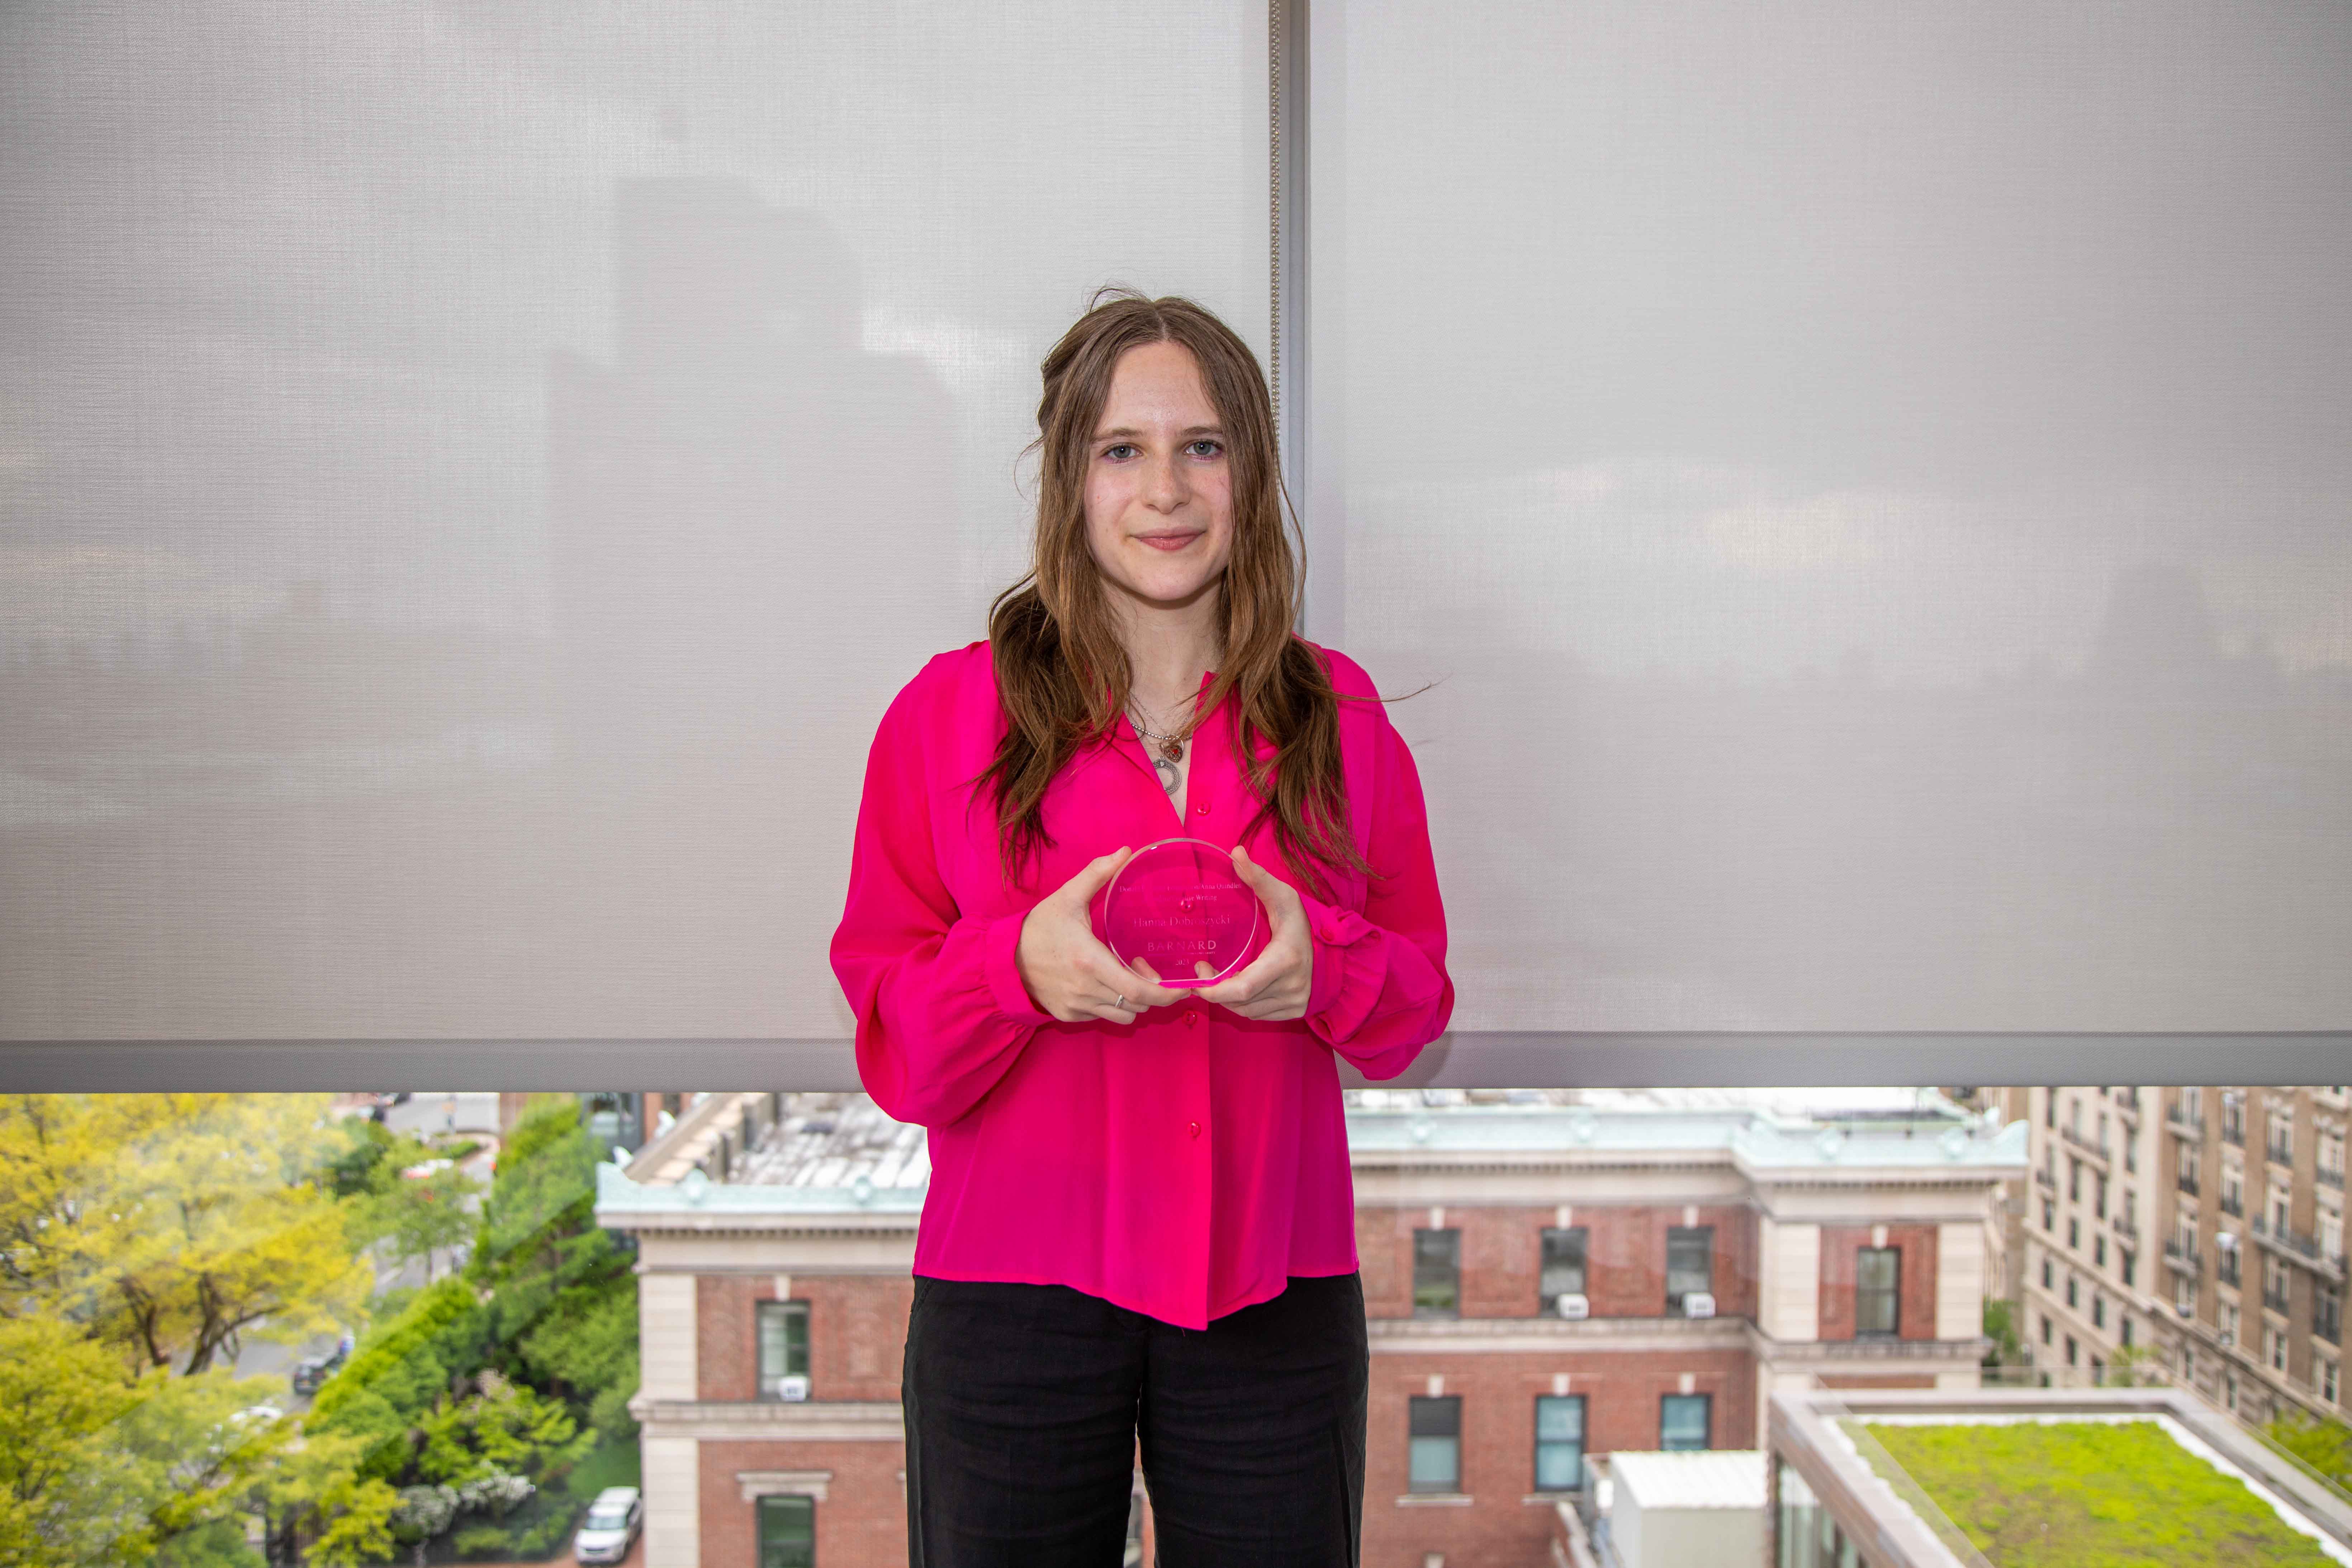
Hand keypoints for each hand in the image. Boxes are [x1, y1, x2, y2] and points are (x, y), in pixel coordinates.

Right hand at [1015, 847, 1183, 1025]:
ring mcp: (1077, 1005)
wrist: (1004, 959)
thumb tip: (1125, 851)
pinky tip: (1108, 985)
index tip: (1183, 986)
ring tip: (1131, 978)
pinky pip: (1104, 1017)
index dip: (1166, 993)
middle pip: (1137, 1005)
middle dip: (1156, 994)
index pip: (1138, 989)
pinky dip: (1114, 1006)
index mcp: (1090, 960)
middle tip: (1159, 976)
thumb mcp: (1067, 897)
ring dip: (1135, 1001)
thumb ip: (1097, 874)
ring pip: (1124, 1016)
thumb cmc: (1039, 927)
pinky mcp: (1069, 1015)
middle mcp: (1086, 989)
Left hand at [1194, 844, 1313, 1021]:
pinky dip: (1242, 1005)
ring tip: (1215, 980)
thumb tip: (1235, 852)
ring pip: (1246, 1012)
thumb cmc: (1303, 923)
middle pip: (1240, 1002)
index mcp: (1285, 961)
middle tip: (1201, 974)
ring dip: (1227, 1000)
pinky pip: (1257, 1015)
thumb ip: (1258, 878)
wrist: (1335, 951)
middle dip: (1215, 992)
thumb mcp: (1283, 897)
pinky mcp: (1295, 1012)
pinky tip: (1236, 989)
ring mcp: (1294, 1003)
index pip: (1244, 988)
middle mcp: (1291, 987)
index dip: (1216, 990)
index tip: (1198, 978)